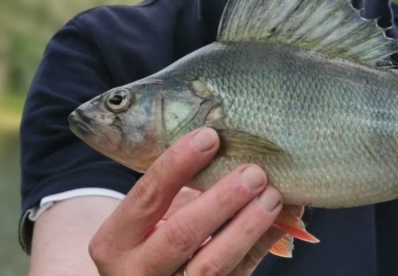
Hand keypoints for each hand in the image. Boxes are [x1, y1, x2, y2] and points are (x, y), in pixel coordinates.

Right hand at [88, 127, 295, 275]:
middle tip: (253, 172)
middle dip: (221, 200)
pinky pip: (240, 273)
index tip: (210, 136)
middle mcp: (137, 272)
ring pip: (213, 264)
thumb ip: (172, 190)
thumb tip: (222, 143)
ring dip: (247, 227)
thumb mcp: (146, 218)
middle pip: (181, 234)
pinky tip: (283, 218)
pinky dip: (264, 243)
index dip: (178, 164)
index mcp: (113, 243)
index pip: (147, 196)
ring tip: (271, 196)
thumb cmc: (148, 239)